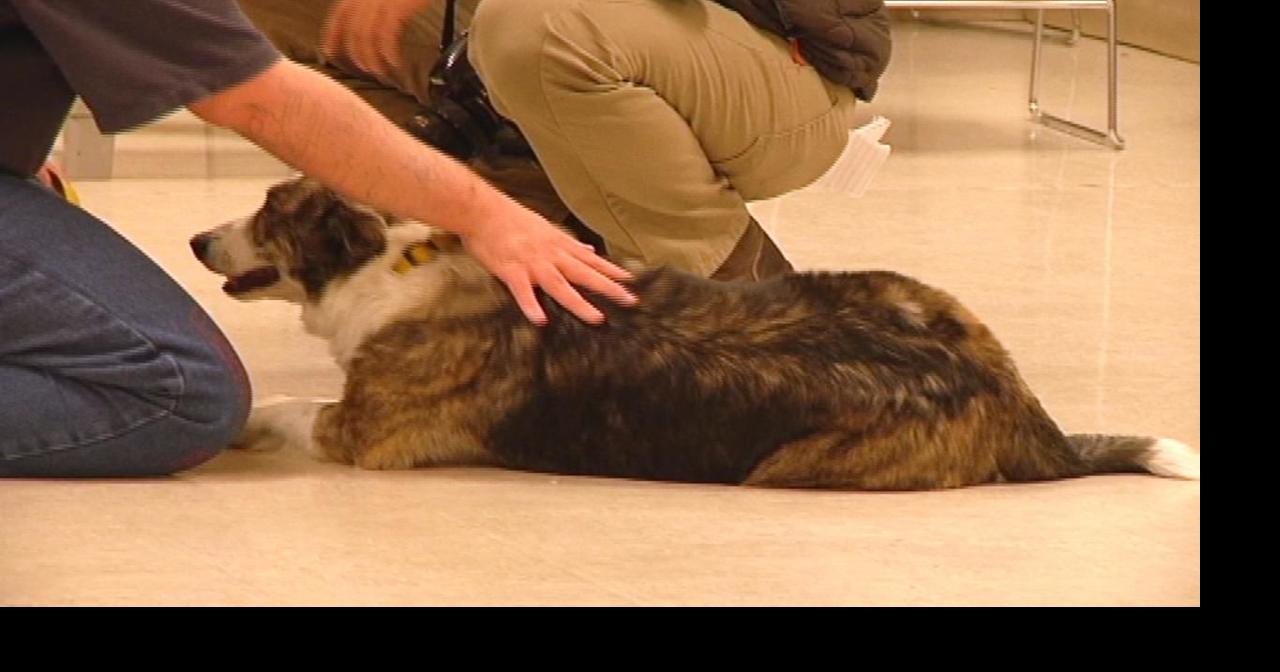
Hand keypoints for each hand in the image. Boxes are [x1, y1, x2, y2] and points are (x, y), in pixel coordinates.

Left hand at [321, 0, 431, 78]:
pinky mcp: (397, 7)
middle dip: (357, 54)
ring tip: (380, 72)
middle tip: (366, 69)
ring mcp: (381, 1)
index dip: (331, 36)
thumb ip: (378, 5)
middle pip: (352, 30)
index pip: (340, 15)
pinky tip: (395, 62)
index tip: (329, 53)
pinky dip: (389, 53)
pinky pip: (386, 36)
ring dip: (371, 59)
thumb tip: (375, 24)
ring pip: (366, 37)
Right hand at [462, 207, 637, 324]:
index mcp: (557, 244)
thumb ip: (567, 242)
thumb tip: (588, 248)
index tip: (630, 281)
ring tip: (597, 318)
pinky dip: (531, 305)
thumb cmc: (509, 218)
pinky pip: (523, 292)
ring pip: (560, 285)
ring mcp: (532, 263)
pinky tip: (541, 320)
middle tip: (630, 301)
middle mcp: (550, 254)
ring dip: (579, 303)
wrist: (481, 210)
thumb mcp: (544, 226)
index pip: (590, 259)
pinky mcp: (511, 271)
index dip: (611, 270)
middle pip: (584, 273)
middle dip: (609, 287)